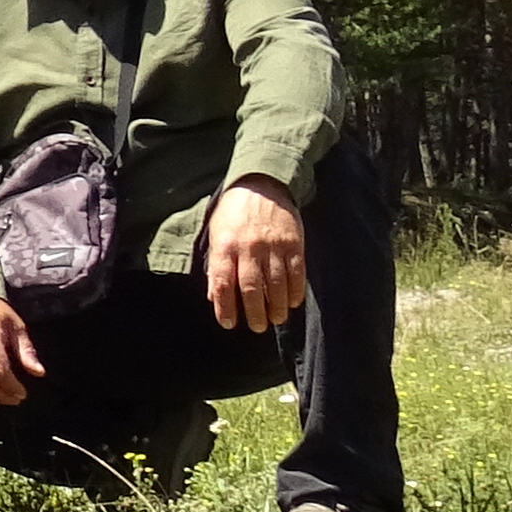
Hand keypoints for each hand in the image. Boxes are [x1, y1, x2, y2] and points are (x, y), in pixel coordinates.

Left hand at [202, 175, 308, 333]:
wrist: (262, 185)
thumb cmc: (234, 213)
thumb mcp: (216, 234)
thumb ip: (216, 266)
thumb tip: (215, 296)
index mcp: (225, 247)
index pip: (222, 284)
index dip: (225, 307)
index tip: (229, 324)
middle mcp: (248, 248)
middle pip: (250, 289)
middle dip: (254, 313)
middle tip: (257, 327)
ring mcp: (273, 246)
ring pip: (275, 285)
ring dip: (276, 307)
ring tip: (275, 319)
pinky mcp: (293, 243)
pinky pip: (296, 273)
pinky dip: (295, 291)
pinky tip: (291, 302)